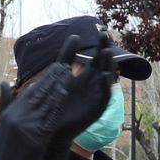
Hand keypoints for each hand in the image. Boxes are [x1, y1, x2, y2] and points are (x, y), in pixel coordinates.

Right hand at [0, 35, 93, 159]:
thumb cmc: (3, 154)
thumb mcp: (1, 125)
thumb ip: (5, 103)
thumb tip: (4, 82)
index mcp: (10, 113)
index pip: (29, 92)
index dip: (43, 79)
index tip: (54, 68)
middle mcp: (18, 117)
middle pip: (38, 93)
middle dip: (52, 78)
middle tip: (65, 64)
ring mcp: (27, 126)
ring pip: (45, 101)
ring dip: (58, 86)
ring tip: (68, 73)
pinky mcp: (36, 136)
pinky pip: (50, 116)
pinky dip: (58, 103)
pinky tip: (66, 94)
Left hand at [40, 33, 119, 159]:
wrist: (51, 130)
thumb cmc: (54, 104)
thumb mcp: (58, 78)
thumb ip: (64, 58)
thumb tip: (72, 37)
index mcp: (85, 77)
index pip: (96, 57)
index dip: (100, 44)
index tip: (101, 29)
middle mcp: (93, 86)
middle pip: (104, 65)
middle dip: (105, 50)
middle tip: (105, 35)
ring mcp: (95, 97)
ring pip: (106, 79)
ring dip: (108, 66)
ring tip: (107, 52)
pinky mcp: (95, 110)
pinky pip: (104, 98)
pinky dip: (106, 87)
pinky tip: (105, 76)